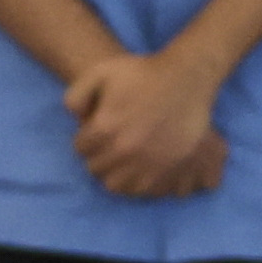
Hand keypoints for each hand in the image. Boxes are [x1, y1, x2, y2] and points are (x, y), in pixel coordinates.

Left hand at [62, 48, 228, 197]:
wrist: (186, 79)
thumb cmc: (142, 73)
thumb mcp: (101, 71)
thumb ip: (76, 95)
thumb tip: (75, 119)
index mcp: (104, 128)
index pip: (80, 149)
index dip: (86, 140)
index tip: (97, 132)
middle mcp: (123, 150)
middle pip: (96, 169)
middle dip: (98, 157)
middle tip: (109, 146)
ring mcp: (145, 163)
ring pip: (115, 185)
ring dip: (115, 173)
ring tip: (122, 159)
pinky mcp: (166, 170)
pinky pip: (141, 190)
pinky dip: (136, 182)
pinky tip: (139, 167)